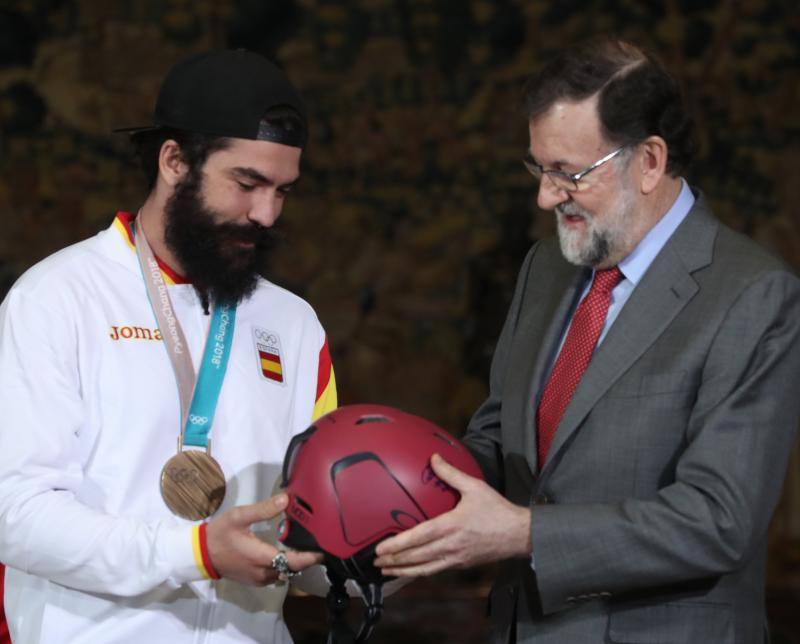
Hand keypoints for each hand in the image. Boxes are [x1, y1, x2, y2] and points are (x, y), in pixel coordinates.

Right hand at [205, 493, 322, 584]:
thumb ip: (263, 509)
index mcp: (261, 557)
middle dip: (307, 559)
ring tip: (307, 546)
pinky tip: (288, 552)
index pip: (293, 561)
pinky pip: (276, 576)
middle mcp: (263, 573)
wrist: (200, 554)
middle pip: (292, 569)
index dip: (311, 557)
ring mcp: (259, 579)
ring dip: (296, 563)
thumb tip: (286, 499)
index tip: (325, 549)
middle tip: (320, 543)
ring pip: (285, 574)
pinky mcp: (254, 580)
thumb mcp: (239, 516)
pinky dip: (285, 566)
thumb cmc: (220, 534)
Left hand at [373, 454, 530, 576]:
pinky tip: (410, 571)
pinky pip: (435, 571)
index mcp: (451, 526)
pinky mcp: (461, 564)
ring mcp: (455, 558)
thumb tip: (434, 457)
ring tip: (386, 570)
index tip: (380, 548)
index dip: (397, 544)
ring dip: (403, 571)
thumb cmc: (497, 510)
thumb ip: (451, 473)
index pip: (418, 538)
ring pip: (423, 569)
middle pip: (416, 557)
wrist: (520, 534)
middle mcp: (450, 546)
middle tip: (374, 561)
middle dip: (393, 561)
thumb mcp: (475, 486)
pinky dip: (419, 573)